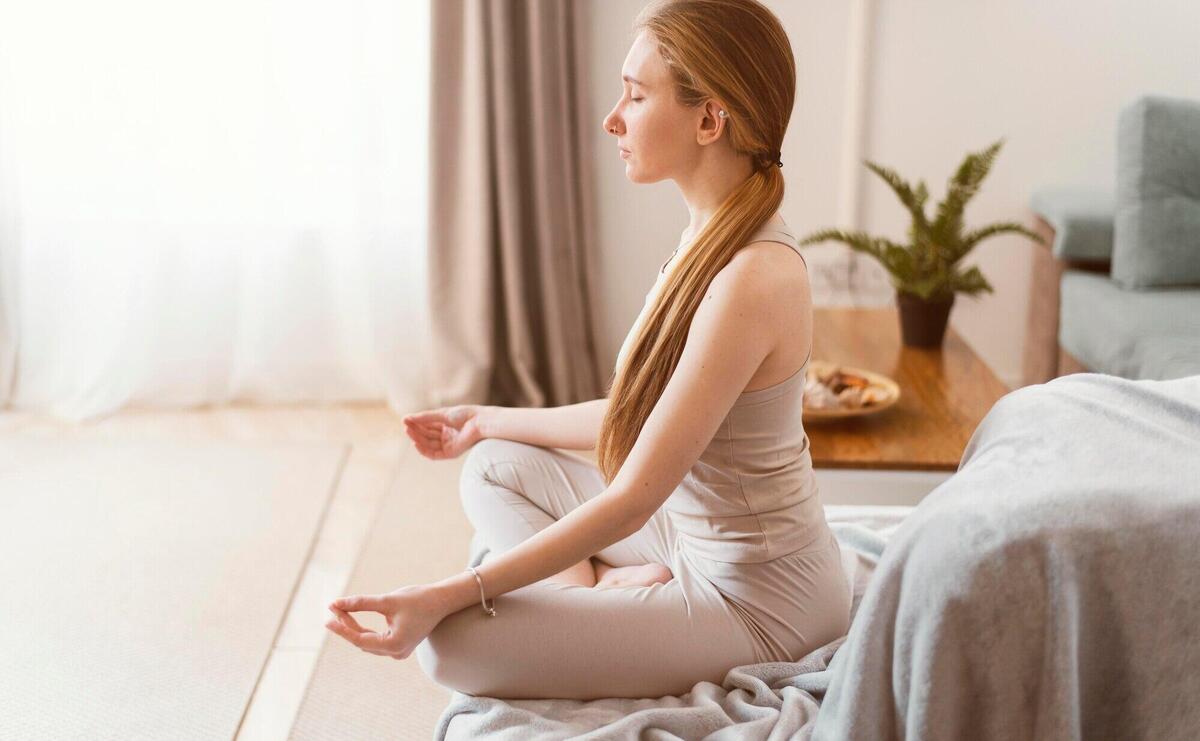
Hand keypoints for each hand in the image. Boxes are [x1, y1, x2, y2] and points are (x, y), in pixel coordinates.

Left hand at [324, 585, 449, 659]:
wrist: (442, 601)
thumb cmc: (418, 599)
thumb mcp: (387, 600)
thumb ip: (361, 603)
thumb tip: (336, 603)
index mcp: (394, 645)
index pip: (360, 640)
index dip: (342, 629)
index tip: (327, 618)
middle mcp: (395, 652)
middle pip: (362, 641)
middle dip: (346, 625)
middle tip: (333, 608)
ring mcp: (398, 651)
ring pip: (367, 641)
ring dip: (353, 626)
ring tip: (339, 611)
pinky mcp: (399, 645)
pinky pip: (375, 639)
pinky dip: (364, 629)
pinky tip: (352, 618)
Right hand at [402, 405, 483, 459]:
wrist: (479, 421)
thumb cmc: (464, 415)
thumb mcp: (441, 414)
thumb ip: (425, 417)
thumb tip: (406, 418)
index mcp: (445, 425)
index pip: (427, 425)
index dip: (416, 423)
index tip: (405, 420)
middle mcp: (446, 435)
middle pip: (426, 434)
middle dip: (415, 431)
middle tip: (405, 426)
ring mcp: (448, 444)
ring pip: (428, 444)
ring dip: (417, 438)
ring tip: (408, 431)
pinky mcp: (451, 453)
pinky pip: (434, 454)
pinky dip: (424, 450)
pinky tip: (415, 444)